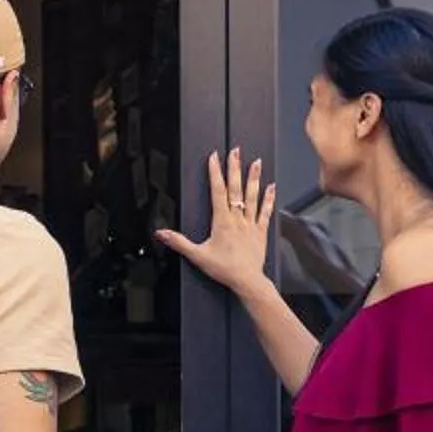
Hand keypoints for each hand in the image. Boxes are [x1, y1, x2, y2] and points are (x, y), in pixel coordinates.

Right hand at [156, 149, 275, 297]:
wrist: (247, 280)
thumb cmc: (224, 269)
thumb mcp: (197, 255)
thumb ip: (179, 242)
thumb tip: (161, 233)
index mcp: (222, 221)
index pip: (218, 191)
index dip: (215, 173)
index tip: (214, 157)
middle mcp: (237, 218)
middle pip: (235, 188)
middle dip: (235, 167)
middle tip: (236, 150)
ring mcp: (250, 223)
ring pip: (252, 196)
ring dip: (253, 178)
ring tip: (256, 162)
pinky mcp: (260, 231)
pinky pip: (265, 211)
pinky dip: (268, 198)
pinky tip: (271, 186)